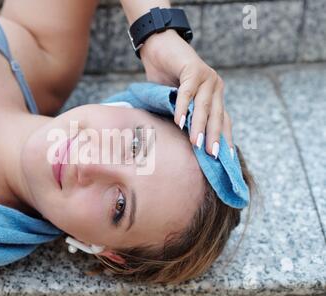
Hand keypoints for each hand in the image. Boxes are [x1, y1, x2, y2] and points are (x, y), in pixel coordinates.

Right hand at [140, 30, 232, 157]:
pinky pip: (188, 92)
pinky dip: (183, 108)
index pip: (224, 121)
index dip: (225, 139)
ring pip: (204, 106)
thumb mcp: (178, 101)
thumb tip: (184, 142)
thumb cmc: (166, 77)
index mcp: (214, 96)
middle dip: (214, 137)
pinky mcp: (194, 69)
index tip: (226, 160)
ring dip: (200, 126)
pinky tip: (179, 122)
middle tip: (212, 156)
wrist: (159, 47)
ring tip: (196, 143)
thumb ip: (185, 116)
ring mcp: (206, 77)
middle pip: (217, 116)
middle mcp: (215, 86)